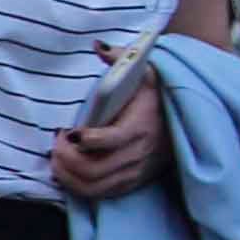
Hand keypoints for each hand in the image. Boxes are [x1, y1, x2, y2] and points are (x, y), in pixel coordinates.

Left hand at [48, 62, 170, 201]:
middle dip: (68, 159)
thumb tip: (98, 46)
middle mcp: (139, 154)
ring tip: (56, 157)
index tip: (70, 132)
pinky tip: (66, 170)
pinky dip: (77, 186)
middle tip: (56, 144)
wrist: (184, 120)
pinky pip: (100, 194)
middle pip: (96, 169)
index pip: (113, 140)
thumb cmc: (156, 95)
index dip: (87, 140)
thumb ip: (122, 59)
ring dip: (67, 175)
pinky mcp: (132, 183)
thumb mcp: (146, 72)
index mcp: (142, 126)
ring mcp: (136, 172)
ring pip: (94, 186)